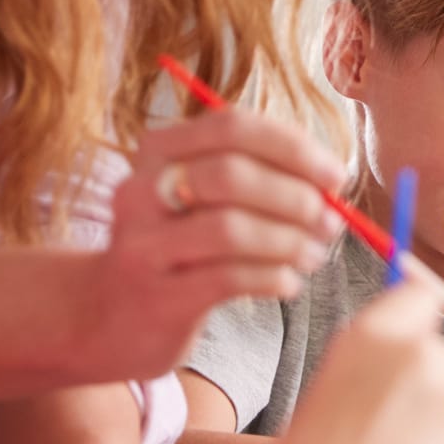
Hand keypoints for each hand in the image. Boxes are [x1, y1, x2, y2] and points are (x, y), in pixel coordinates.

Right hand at [83, 109, 348, 376]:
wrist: (106, 317)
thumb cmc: (177, 249)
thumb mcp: (202, 201)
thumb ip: (258, 179)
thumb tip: (332, 182)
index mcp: (158, 151)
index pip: (232, 126)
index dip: (294, 148)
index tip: (336, 175)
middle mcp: (141, 189)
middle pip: (232, 174)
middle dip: (295, 197)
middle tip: (330, 222)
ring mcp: (143, 243)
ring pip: (231, 228)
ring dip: (289, 242)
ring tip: (313, 255)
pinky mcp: (157, 294)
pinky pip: (229, 278)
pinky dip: (272, 277)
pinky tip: (288, 284)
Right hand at [265, 279, 443, 443]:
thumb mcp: (325, 388)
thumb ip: (370, 359)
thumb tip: (398, 346)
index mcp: (372, 335)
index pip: (418, 294)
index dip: (414, 317)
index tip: (409, 337)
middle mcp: (419, 356)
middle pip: (439, 349)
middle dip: (423, 377)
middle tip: (385, 420)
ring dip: (433, 416)